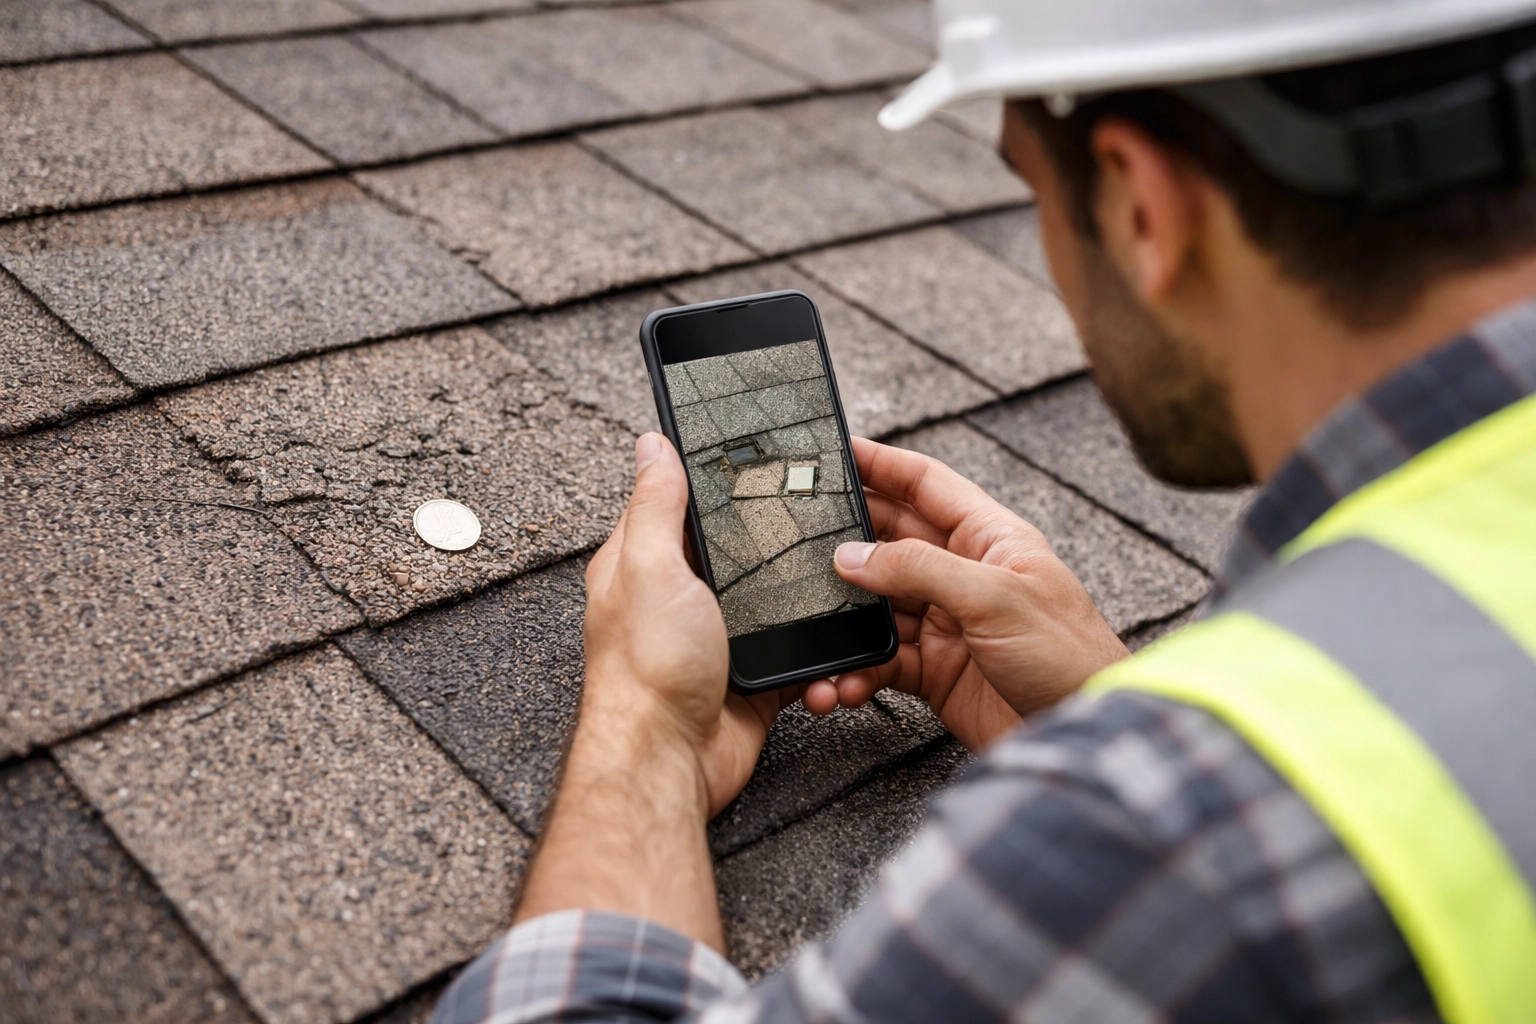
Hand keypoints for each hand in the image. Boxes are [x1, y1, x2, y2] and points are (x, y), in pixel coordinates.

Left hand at [516, 433, 803, 947]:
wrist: (669, 762)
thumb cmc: (647, 670)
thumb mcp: (651, 567)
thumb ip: (657, 505)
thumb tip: (652, 444)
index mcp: (644, 563)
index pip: (680, 504)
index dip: (716, 482)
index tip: (760, 462)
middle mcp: (678, 599)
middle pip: (738, 552)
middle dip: (775, 542)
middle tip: (815, 523)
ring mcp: (716, 640)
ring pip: (774, 603)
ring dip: (802, 601)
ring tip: (833, 585)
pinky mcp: (748, 679)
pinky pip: (793, 655)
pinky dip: (815, 655)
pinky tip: (827, 650)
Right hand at [812, 438, 1128, 750]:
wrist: (1082, 732)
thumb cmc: (1068, 656)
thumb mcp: (993, 596)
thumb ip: (918, 568)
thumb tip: (852, 555)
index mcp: (989, 538)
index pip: (926, 483)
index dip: (881, 463)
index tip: (836, 450)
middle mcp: (965, 574)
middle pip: (891, 540)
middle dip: (847, 540)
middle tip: (798, 534)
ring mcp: (948, 622)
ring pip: (878, 606)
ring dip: (844, 620)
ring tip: (814, 629)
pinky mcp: (936, 671)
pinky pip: (881, 661)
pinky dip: (858, 671)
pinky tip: (844, 683)